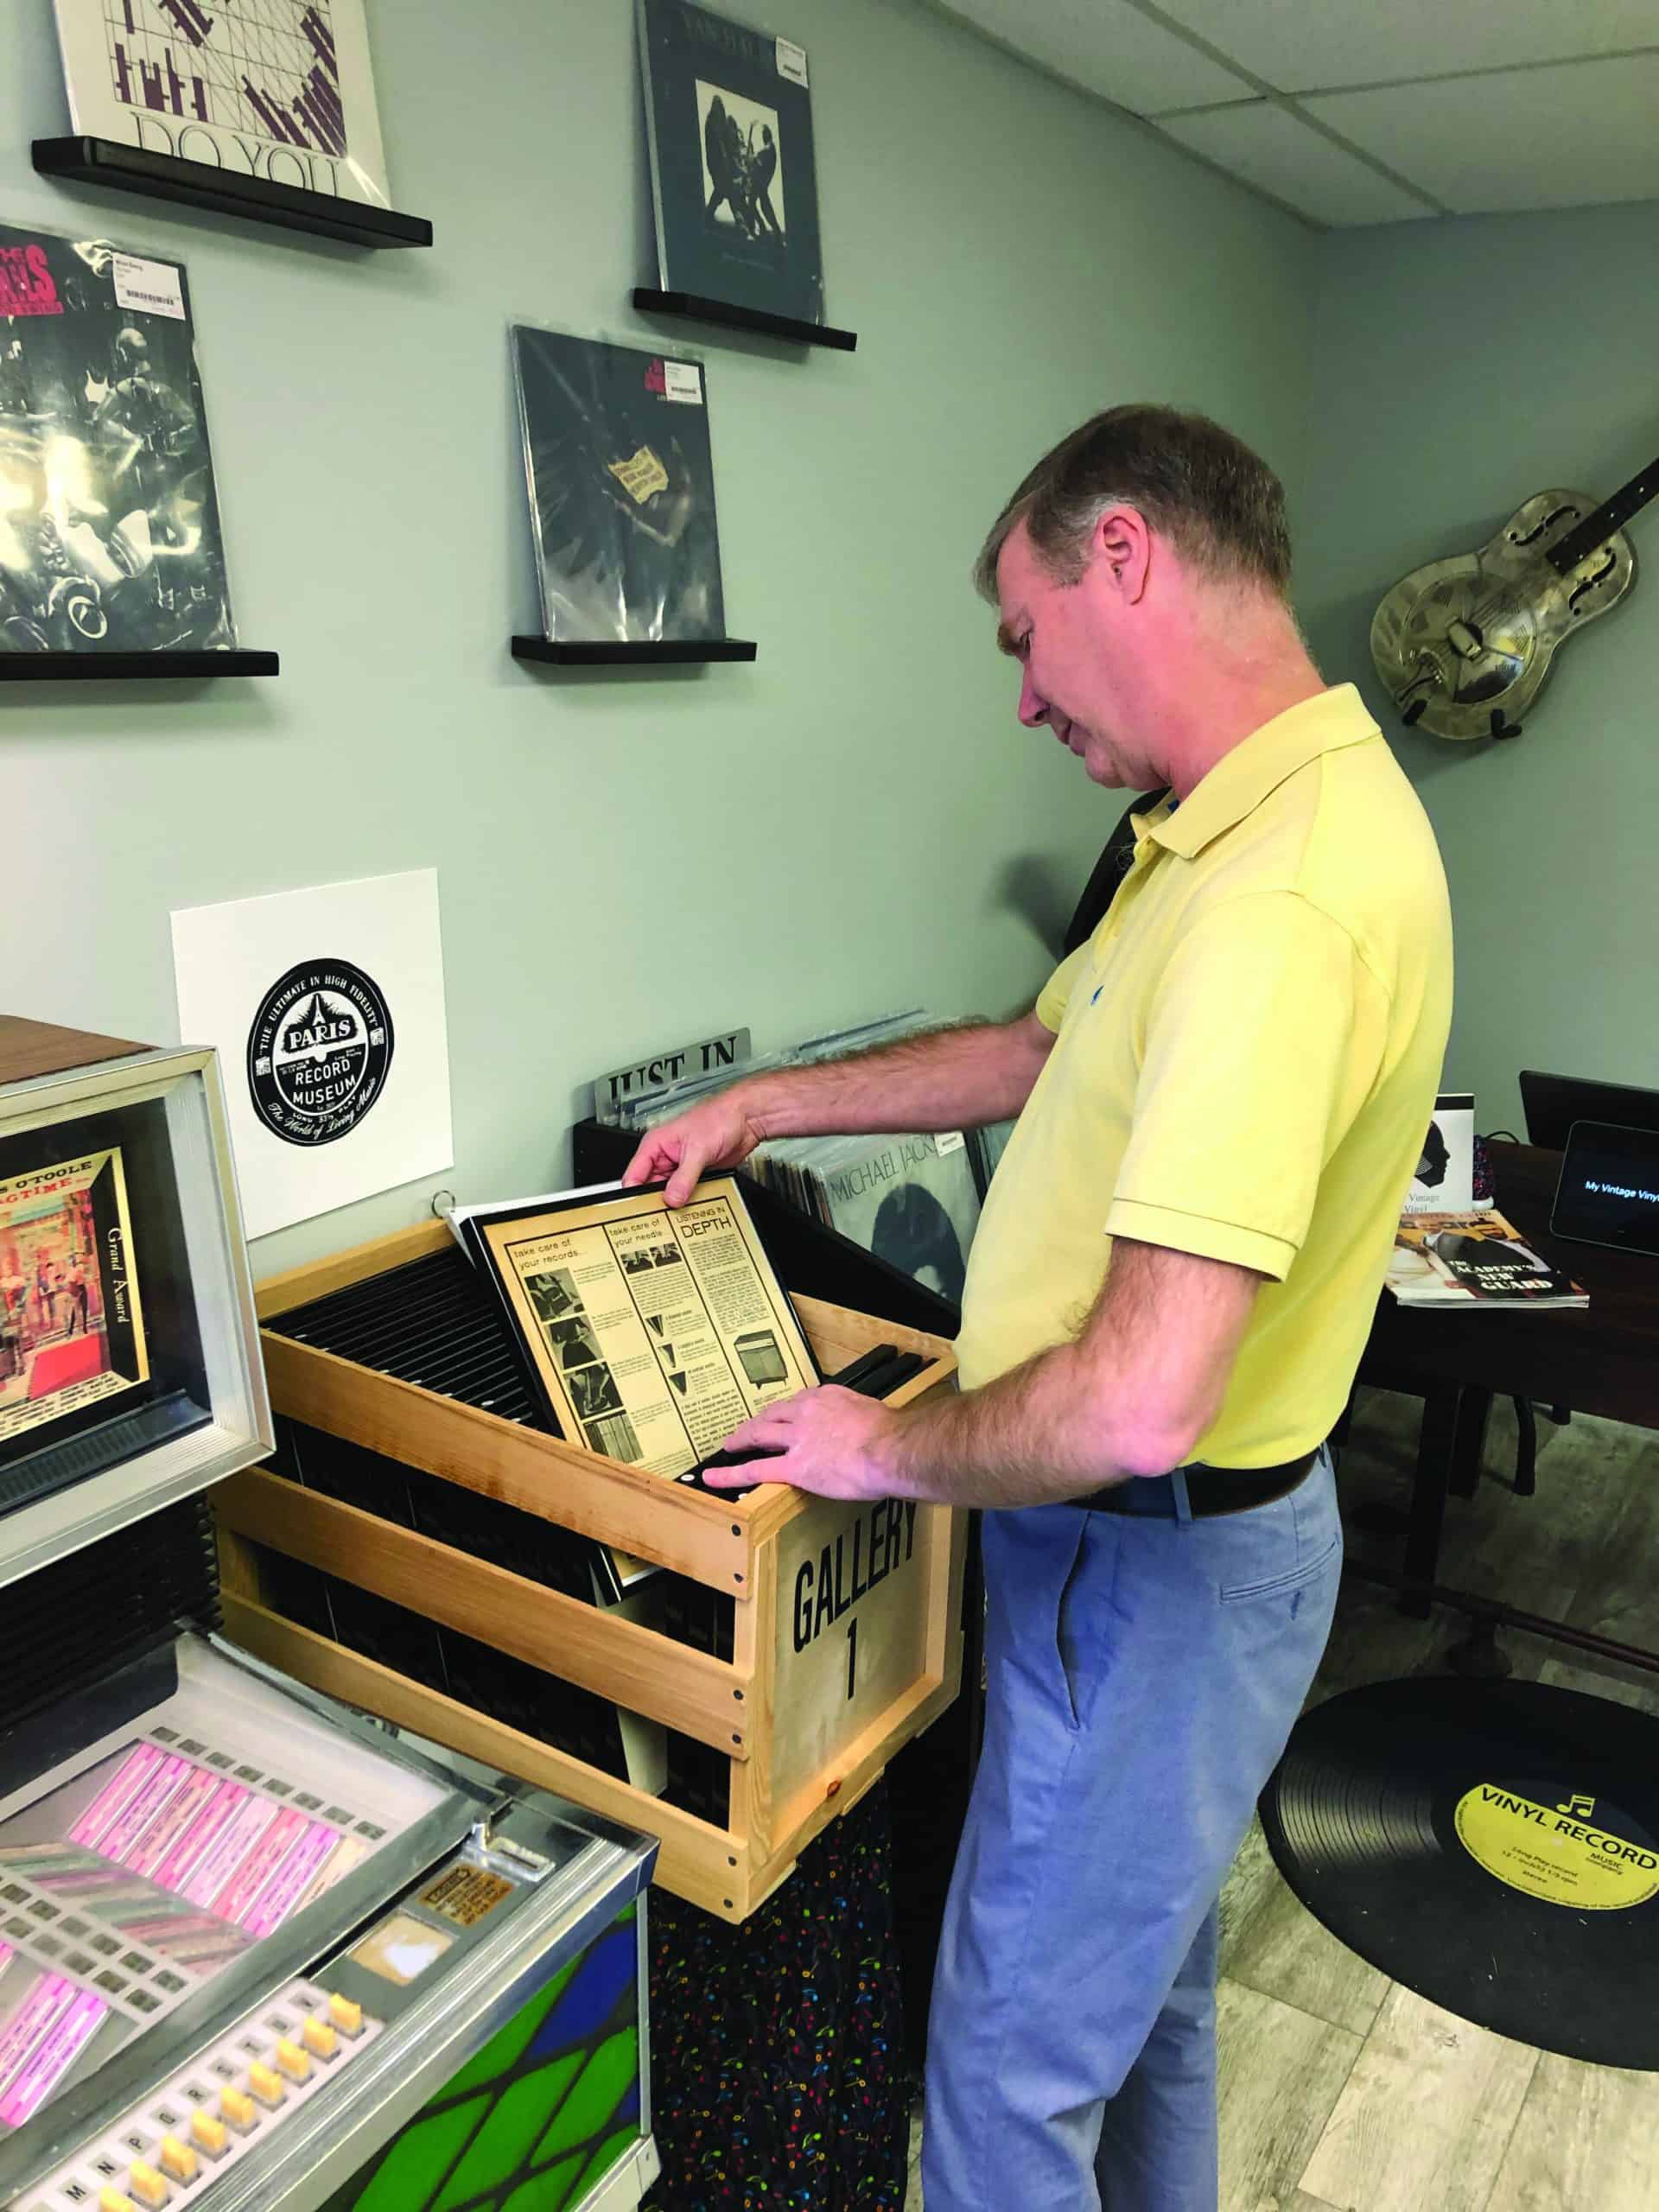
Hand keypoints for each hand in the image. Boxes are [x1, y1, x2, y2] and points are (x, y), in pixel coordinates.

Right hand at [621, 1088, 766, 1206]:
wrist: (746, 1119)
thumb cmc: (720, 1117)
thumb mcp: (698, 1150)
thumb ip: (684, 1178)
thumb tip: (672, 1199)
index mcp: (656, 1144)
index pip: (634, 1174)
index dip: (633, 1194)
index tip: (638, 1211)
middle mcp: (665, 1156)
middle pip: (650, 1187)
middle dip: (655, 1201)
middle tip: (660, 1217)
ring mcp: (680, 1166)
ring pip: (668, 1192)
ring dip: (674, 1202)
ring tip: (677, 1213)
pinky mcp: (695, 1174)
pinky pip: (686, 1192)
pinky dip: (688, 1200)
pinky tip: (692, 1206)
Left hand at [705, 1385, 903, 1500]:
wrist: (891, 1449)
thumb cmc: (892, 1435)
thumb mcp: (874, 1414)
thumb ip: (860, 1421)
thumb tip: (865, 1432)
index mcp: (827, 1397)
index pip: (800, 1402)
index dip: (788, 1412)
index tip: (785, 1417)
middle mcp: (807, 1412)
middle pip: (773, 1414)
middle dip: (758, 1422)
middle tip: (748, 1430)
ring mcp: (797, 1439)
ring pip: (759, 1435)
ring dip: (741, 1439)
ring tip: (729, 1445)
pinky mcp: (793, 1466)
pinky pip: (755, 1469)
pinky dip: (731, 1474)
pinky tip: (714, 1478)